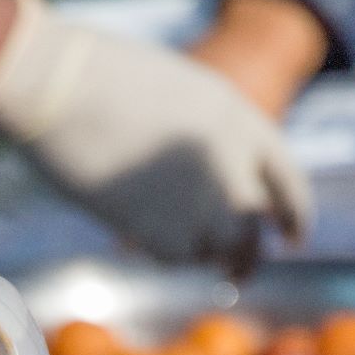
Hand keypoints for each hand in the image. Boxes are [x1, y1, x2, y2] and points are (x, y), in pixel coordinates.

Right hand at [0, 0, 310, 274]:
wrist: (59, 90)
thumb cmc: (106, 81)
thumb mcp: (184, 97)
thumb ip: (215, 140)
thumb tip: (226, 191)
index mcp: (243, 122)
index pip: (289, 184)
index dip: (295, 216)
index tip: (290, 239)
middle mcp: (234, 167)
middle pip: (254, 231)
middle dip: (247, 258)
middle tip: (236, 273)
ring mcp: (203, 204)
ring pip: (218, 251)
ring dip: (199, 255)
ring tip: (167, 239)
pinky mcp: (166, 233)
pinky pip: (176, 257)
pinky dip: (161, 252)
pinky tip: (134, 230)